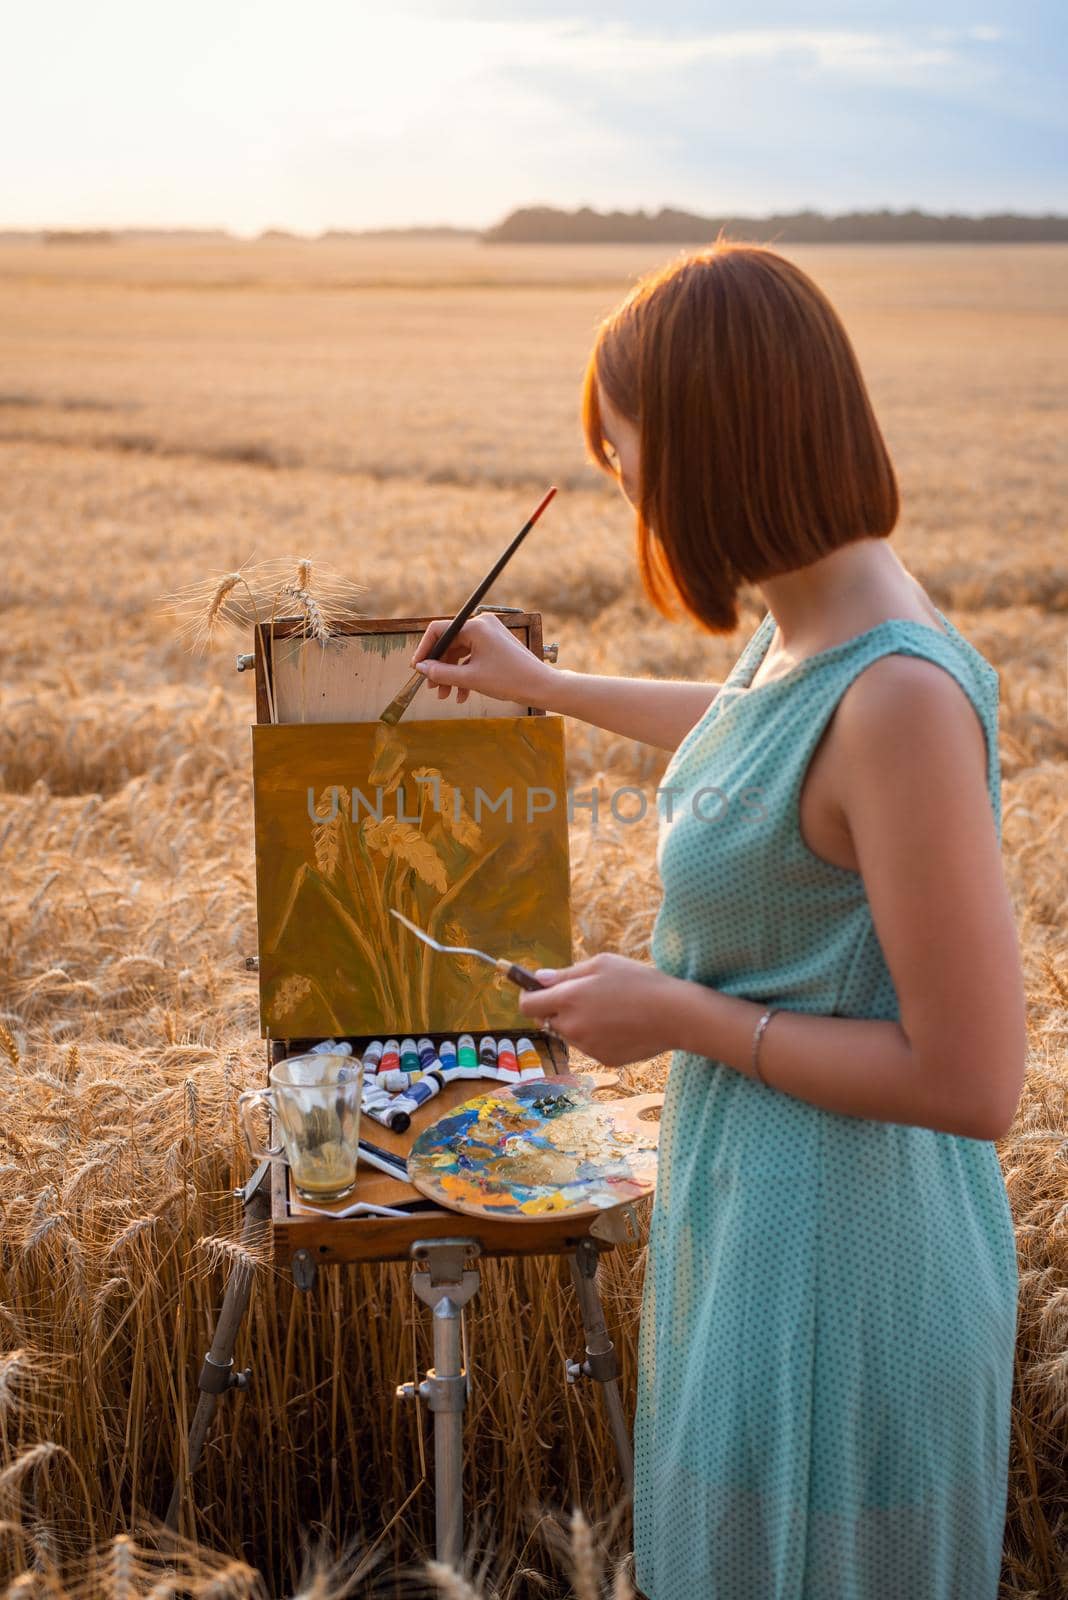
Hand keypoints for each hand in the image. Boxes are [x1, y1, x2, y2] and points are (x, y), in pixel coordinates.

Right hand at [410, 612, 551, 705]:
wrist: (540, 686)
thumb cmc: (509, 680)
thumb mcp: (470, 678)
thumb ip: (441, 672)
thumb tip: (421, 668)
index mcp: (475, 626)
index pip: (438, 630)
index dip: (424, 649)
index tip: (417, 668)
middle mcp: (482, 625)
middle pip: (449, 643)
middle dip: (439, 667)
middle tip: (431, 687)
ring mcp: (489, 634)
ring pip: (460, 653)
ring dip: (451, 675)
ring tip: (446, 696)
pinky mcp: (495, 645)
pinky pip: (472, 657)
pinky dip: (465, 674)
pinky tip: (462, 695)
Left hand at [517, 952, 681, 1066]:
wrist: (675, 1015)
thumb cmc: (639, 982)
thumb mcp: (602, 964)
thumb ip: (565, 973)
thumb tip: (538, 979)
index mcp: (568, 998)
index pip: (527, 1004)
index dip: (528, 995)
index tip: (536, 989)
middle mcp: (572, 1026)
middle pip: (546, 1020)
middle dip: (556, 1008)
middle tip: (582, 995)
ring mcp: (587, 1046)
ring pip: (569, 1033)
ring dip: (577, 1022)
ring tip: (608, 1008)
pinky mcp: (602, 1059)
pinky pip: (589, 1045)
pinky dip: (596, 1035)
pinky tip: (620, 1024)